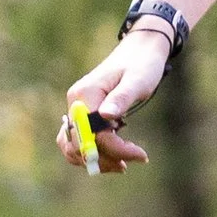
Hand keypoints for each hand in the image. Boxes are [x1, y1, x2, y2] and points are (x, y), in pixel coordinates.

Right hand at [56, 24, 174, 171]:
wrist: (140, 51)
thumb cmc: (142, 64)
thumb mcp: (137, 81)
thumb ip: (121, 98)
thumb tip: (106, 116)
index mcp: (84, 95)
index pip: (92, 134)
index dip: (115, 150)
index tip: (141, 155)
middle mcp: (75, 103)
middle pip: (78, 145)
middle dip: (103, 159)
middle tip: (128, 165)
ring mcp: (77, 109)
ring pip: (74, 147)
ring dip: (96, 159)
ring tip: (122, 165)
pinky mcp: (83, 114)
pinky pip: (81, 140)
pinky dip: (93, 152)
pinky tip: (115, 156)